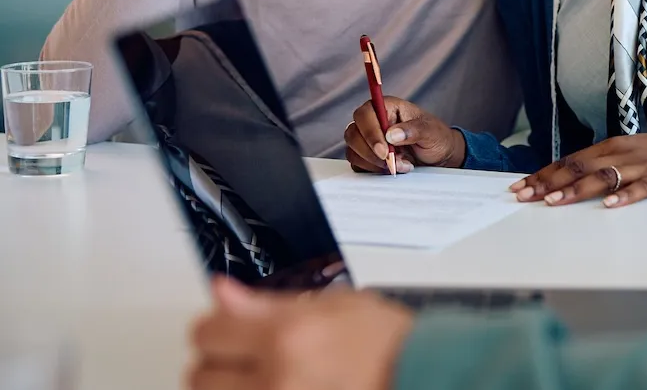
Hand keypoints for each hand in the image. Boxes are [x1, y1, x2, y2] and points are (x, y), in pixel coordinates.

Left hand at [188, 277, 412, 389]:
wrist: (420, 376)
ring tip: (265, 378)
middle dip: (219, 362)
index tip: (230, 327)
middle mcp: (275, 381)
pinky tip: (273, 385)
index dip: (218, 326)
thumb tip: (221, 292)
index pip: (207, 332)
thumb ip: (266, 303)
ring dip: (229, 387)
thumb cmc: (387, 343)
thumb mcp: (333, 304)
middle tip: (249, 356)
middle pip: (200, 374)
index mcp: (286, 337)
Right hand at [344, 96, 464, 172]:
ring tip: (401, 164)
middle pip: (353, 133)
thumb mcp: (431, 132)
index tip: (384, 151)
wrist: (439, 156)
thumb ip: (413, 130)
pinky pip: (358, 164)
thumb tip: (392, 134)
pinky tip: (393, 169)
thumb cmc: (435, 137)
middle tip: (391, 162)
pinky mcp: (367, 156)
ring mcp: (368, 139)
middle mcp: (374, 121)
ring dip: (374, 163)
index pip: (365, 113)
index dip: (370, 132)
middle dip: (370, 151)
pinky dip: (373, 170)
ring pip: (353, 150)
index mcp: (387, 107)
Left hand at [510, 129, 646, 207]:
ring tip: (555, 201)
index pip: (571, 160)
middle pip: (580, 168)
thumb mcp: (629, 152)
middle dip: (550, 183)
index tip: (521, 186)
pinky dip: (624, 196)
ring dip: (577, 190)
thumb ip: (602, 163)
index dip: (545, 173)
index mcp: (612, 146)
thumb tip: (569, 178)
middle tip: (526, 196)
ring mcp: (642, 166)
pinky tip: (609, 205)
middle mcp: (622, 153)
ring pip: (603, 177)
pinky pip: (641, 188)